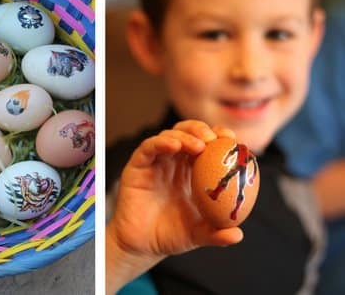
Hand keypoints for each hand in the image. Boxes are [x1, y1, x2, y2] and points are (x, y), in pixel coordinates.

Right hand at [106, 120, 242, 292]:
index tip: (235, 141)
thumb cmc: (171, 235)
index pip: (208, 145)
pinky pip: (148, 147)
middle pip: (188, 133)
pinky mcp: (137, 165)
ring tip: (199, 145)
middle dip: (203, 130)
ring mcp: (155, 162)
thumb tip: (237, 234)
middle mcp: (174, 162)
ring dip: (186, 135)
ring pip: (169, 135)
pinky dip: (161, 142)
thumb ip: (217, 234)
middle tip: (216, 139)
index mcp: (192, 172)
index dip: (221, 138)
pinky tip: (175, 146)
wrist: (142, 245)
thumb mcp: (200, 234)